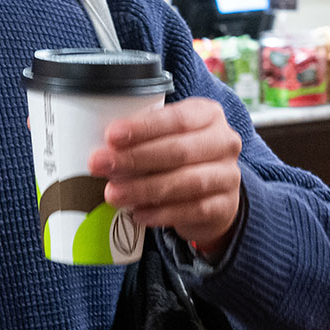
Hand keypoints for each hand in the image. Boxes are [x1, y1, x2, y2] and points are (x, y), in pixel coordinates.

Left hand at [87, 97, 242, 257]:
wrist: (215, 194)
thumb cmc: (181, 158)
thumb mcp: (167, 137)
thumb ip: (143, 138)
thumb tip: (100, 150)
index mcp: (208, 115)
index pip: (177, 119)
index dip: (143, 128)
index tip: (111, 136)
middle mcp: (224, 142)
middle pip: (178, 151)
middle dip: (135, 159)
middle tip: (100, 165)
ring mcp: (228, 175)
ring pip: (186, 182)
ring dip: (144, 189)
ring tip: (113, 194)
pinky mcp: (225, 206)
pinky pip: (193, 210)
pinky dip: (162, 213)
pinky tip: (138, 214)